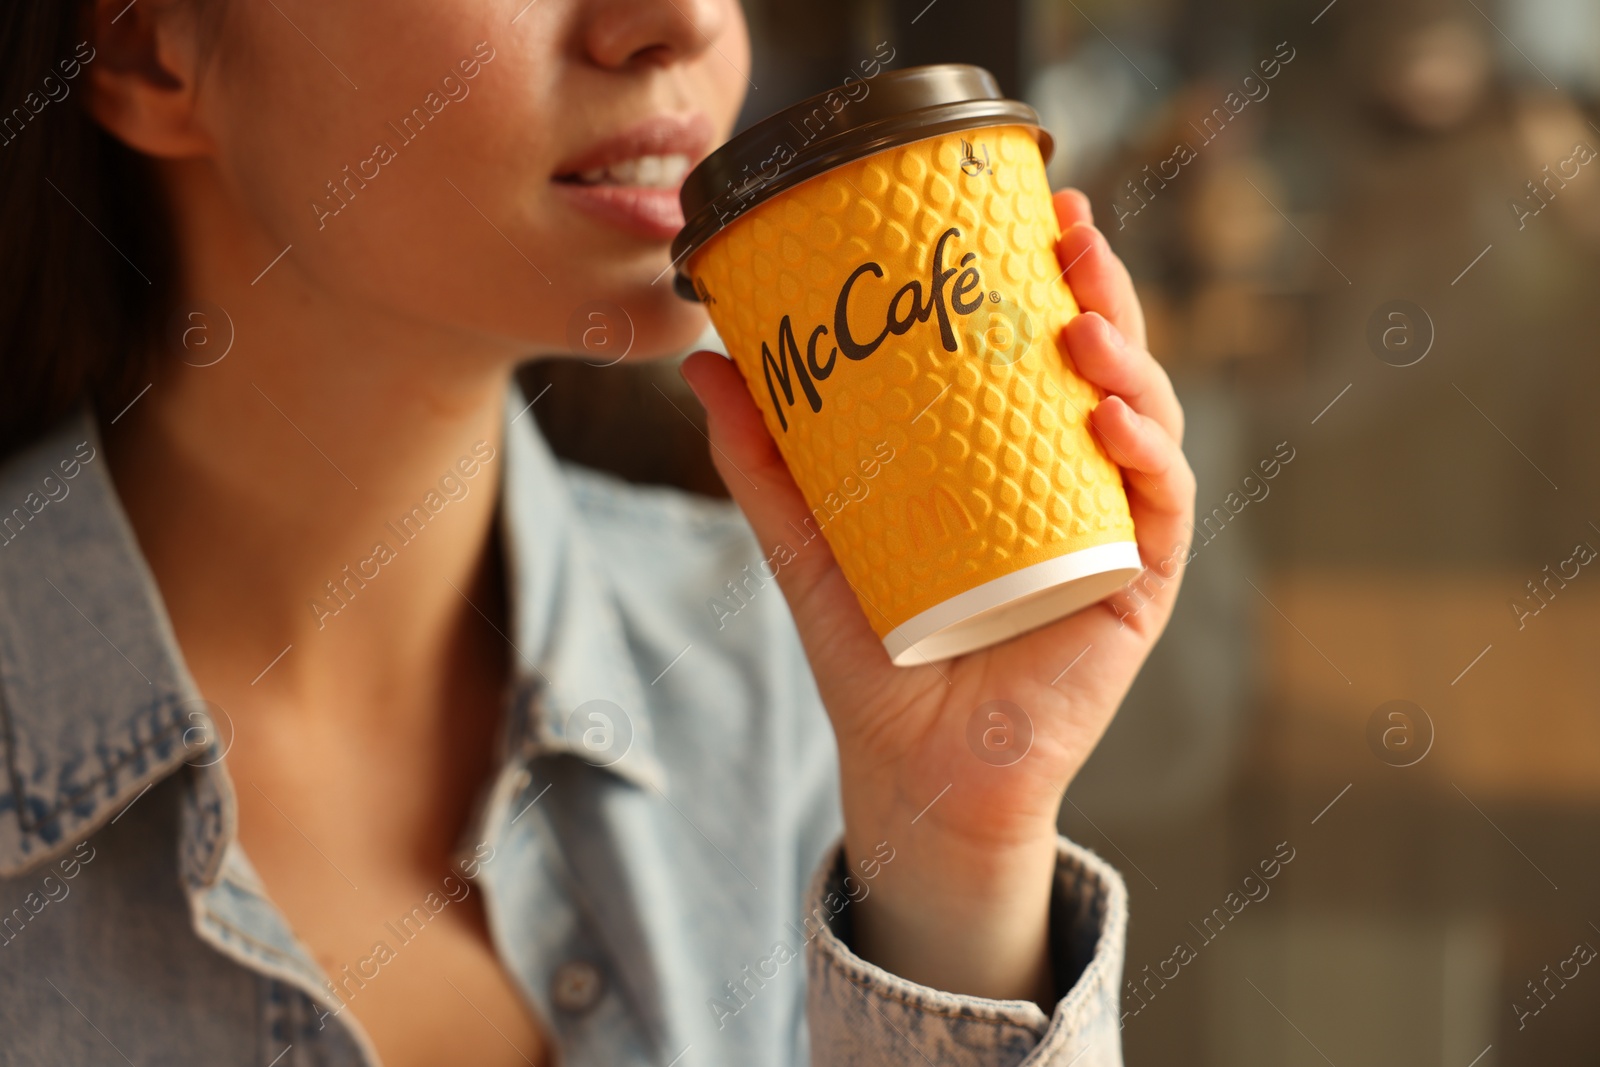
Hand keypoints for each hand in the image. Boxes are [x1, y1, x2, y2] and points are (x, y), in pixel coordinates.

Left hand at [680, 189, 1194, 1004]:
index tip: (1035, 209)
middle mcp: (1070, 485)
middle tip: (1071, 235)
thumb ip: (762, 458)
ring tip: (1082, 328)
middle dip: (1102, 291)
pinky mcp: (1135, 591)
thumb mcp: (807, 540)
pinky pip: (1162, 511)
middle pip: (1108, 366)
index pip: (1042, 350)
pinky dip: (1149, 458)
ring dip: (1129, 362)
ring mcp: (1110, 534)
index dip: (1051, 276)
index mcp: (1007, 462)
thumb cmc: (872, 651)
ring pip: (1148, 424)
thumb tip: (706, 360)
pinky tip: (1113, 416)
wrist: (911, 766)